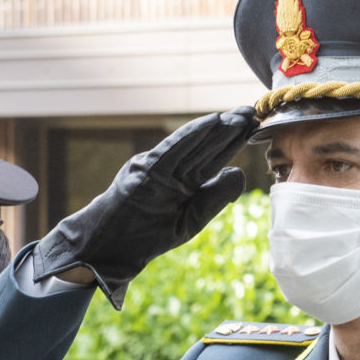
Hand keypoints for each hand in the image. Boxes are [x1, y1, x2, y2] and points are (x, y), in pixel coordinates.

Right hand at [26, 108, 256, 304]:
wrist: (108, 247)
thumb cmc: (145, 236)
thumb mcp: (190, 221)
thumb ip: (214, 198)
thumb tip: (238, 171)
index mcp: (180, 184)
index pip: (212, 159)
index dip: (232, 142)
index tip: (251, 128)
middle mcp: (169, 171)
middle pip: (206, 147)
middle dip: (229, 130)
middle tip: (252, 111)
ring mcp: (156, 168)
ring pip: (194, 144)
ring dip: (218, 128)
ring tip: (240, 115)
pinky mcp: (144, 169)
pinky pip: (173, 148)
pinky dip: (193, 133)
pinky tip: (213, 121)